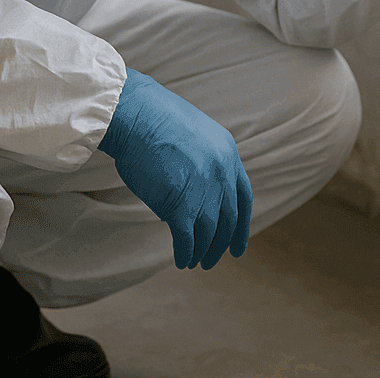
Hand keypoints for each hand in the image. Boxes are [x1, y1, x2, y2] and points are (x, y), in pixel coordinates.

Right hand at [99, 69, 252, 268]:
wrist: (135, 115)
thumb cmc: (155, 120)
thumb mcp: (193, 136)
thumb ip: (203, 164)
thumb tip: (195, 195)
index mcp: (228, 154)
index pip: (244, 197)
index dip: (242, 226)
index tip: (238, 246)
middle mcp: (222, 173)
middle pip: (229, 219)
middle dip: (222, 244)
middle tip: (213, 260)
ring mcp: (203, 189)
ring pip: (210, 232)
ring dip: (204, 252)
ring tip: (195, 263)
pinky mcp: (180, 204)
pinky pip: (188, 238)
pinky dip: (186, 253)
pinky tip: (182, 261)